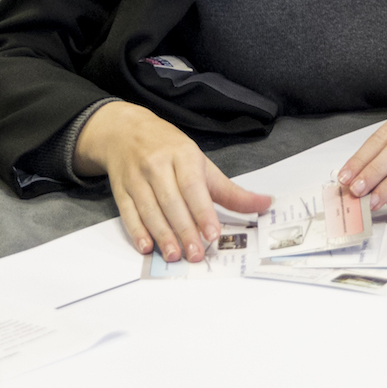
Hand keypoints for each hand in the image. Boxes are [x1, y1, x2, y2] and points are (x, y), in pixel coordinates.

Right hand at [74, 102, 271, 260]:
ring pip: (150, 210)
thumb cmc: (170, 150)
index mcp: (183, 155)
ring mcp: (136, 178)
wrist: (125, 131)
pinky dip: (137, 232)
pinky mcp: (121, 190)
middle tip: (196, 254)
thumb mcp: (202, 163)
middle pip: (171, 201)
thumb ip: (230, 190)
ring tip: (175, 255)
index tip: (212, 234)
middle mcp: (157, 165)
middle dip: (184, 230)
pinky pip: (128, 213)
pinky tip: (146, 247)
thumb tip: (266, 204)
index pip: (193, 186)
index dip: (202, 211)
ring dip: (162, 235)